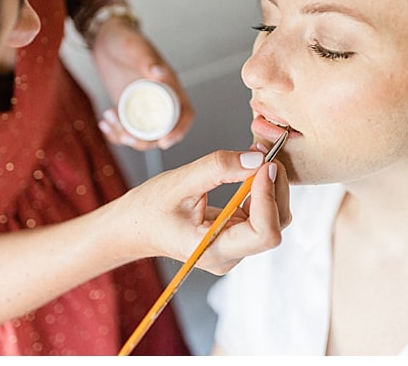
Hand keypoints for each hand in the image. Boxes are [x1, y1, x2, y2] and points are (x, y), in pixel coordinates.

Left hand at [91, 17, 193, 149]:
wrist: (103, 38)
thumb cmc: (123, 38)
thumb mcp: (133, 46)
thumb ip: (146, 59)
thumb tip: (159, 73)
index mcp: (169, 85)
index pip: (184, 114)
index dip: (179, 131)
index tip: (165, 142)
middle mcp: (159, 99)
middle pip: (161, 132)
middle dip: (144, 141)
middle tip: (125, 134)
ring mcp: (142, 106)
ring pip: (141, 134)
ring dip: (125, 135)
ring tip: (107, 117)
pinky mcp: (126, 109)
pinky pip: (125, 129)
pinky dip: (114, 133)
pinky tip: (103, 122)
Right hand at [111, 146, 290, 273]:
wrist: (132, 228)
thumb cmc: (147, 210)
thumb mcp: (179, 182)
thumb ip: (217, 168)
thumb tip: (256, 158)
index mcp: (212, 250)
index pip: (264, 233)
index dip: (269, 197)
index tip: (263, 165)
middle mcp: (228, 255)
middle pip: (275, 224)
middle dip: (275, 187)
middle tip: (265, 153)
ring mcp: (233, 248)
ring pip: (273, 219)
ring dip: (271, 186)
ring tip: (257, 157)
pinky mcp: (234, 235)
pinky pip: (260, 214)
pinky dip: (261, 189)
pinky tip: (250, 169)